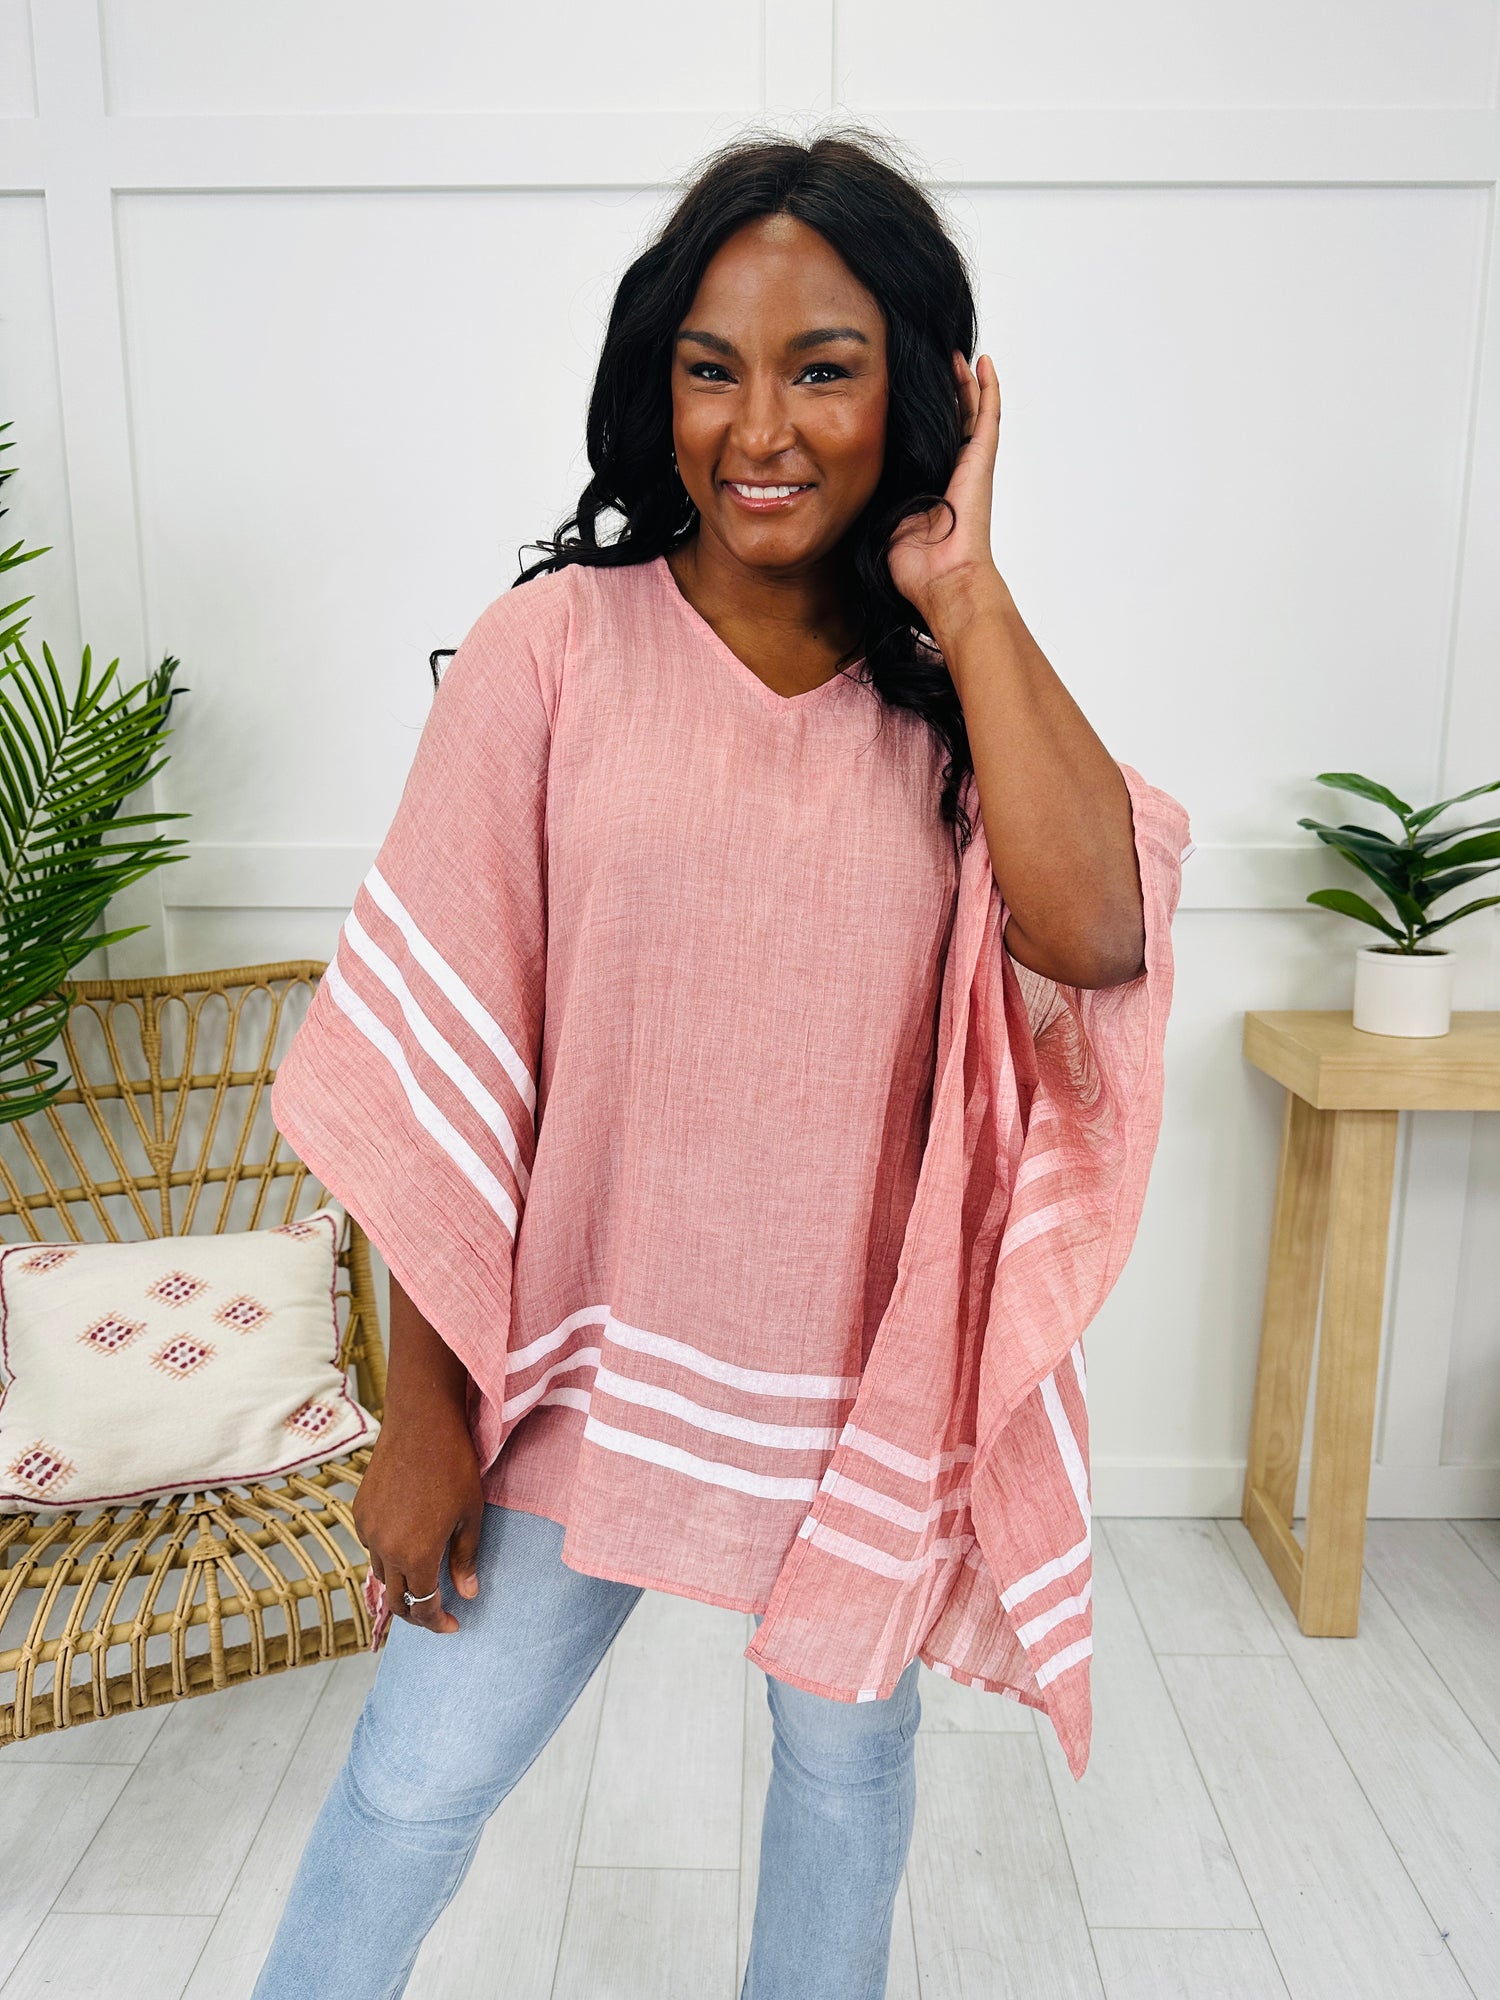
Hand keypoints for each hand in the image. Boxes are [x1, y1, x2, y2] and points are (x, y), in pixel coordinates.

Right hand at [353, 1400, 483, 1634]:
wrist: (421, 1423)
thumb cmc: (454, 1466)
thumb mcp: (470, 1515)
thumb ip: (465, 1559)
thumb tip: (467, 1595)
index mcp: (416, 1554)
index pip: (422, 1606)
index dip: (436, 1622)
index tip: (452, 1625)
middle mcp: (385, 1549)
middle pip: (396, 1598)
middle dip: (416, 1612)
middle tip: (437, 1612)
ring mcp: (368, 1529)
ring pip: (381, 1573)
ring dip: (401, 1583)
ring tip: (423, 1579)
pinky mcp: (360, 1511)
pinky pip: (371, 1546)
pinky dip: (387, 1555)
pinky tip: (405, 1544)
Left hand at [886, 351, 1005, 630]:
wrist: (943, 581)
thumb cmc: (912, 567)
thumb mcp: (880, 523)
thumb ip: (872, 500)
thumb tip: (844, 482)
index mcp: (930, 486)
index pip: (925, 444)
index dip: (917, 421)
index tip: (903, 397)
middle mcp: (952, 472)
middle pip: (950, 423)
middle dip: (941, 395)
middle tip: (930, 365)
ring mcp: (970, 465)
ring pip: (969, 412)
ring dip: (963, 382)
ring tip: (953, 354)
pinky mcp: (981, 460)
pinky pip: (987, 415)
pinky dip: (987, 387)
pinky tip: (983, 362)